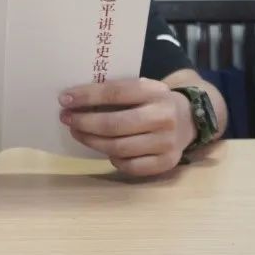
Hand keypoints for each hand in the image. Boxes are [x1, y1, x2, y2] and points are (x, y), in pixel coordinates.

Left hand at [59, 78, 195, 176]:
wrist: (189, 119)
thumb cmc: (153, 102)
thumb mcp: (141, 88)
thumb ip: (116, 92)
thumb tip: (75, 100)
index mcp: (155, 91)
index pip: (115, 93)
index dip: (87, 96)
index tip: (64, 99)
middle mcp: (163, 117)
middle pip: (114, 124)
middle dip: (85, 122)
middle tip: (67, 119)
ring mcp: (166, 142)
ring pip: (119, 147)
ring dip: (92, 141)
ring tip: (79, 133)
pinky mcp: (167, 163)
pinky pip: (130, 166)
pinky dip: (113, 160)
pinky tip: (105, 150)